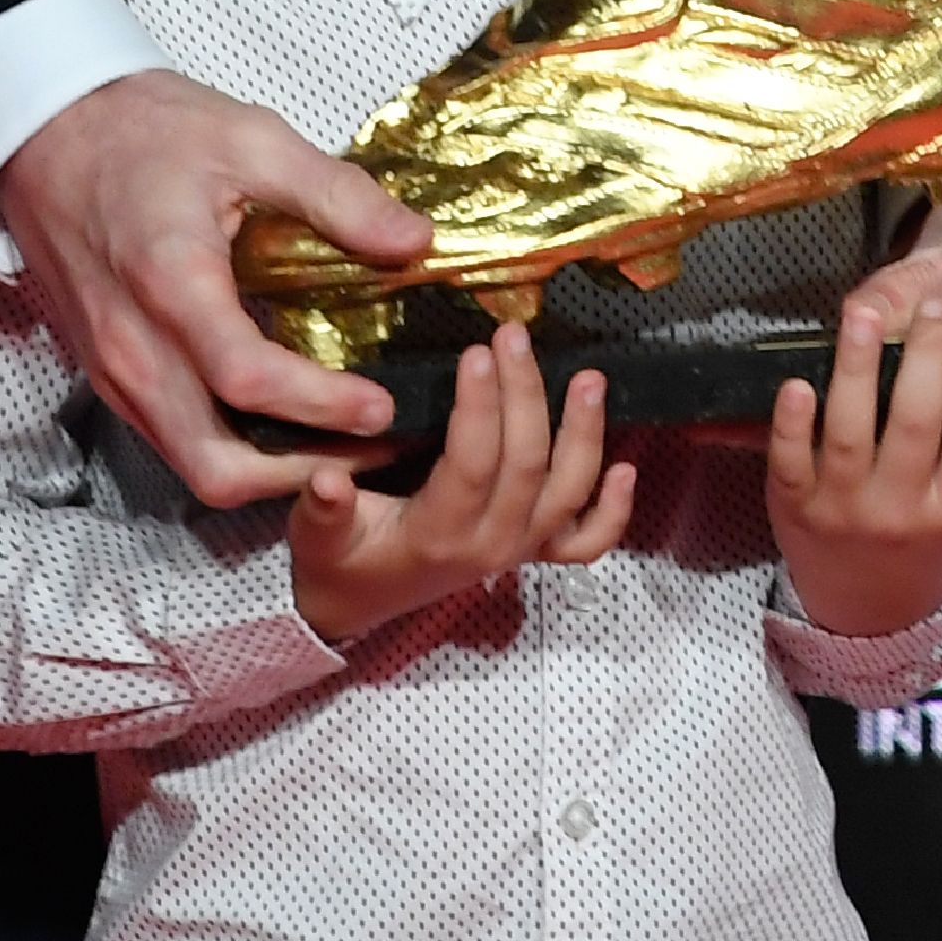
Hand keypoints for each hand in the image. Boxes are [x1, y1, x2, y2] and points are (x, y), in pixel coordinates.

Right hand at [0, 69, 431, 509]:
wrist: (47, 135)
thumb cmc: (145, 131)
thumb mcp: (251, 139)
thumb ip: (336, 194)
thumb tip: (415, 241)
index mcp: (170, 282)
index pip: (246, 379)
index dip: (322, 405)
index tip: (383, 405)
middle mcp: (133, 345)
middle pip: (216, 463)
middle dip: (302, 473)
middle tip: (373, 447)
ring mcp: (113, 370)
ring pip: (193, 467)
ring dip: (270, 474)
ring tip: (343, 446)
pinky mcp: (107, 376)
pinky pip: (172, 443)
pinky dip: (233, 453)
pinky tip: (285, 425)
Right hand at [287, 328, 631, 648]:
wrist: (356, 605)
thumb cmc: (337, 558)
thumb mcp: (315, 536)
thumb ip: (323, 509)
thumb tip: (325, 479)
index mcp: (438, 534)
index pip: (472, 463)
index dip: (480, 407)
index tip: (477, 351)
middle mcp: (490, 544)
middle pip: (527, 465)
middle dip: (526, 395)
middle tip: (516, 336)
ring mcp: (518, 550)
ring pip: (568, 493)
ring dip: (585, 435)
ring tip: (589, 377)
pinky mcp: (532, 552)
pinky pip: (586, 541)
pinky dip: (613, 510)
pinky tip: (627, 468)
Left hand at [768, 302, 941, 640]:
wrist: (867, 610)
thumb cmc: (938, 542)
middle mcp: (901, 512)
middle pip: (915, 422)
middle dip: (927, 356)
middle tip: (936, 306)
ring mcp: (843, 510)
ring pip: (849, 430)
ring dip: (856, 369)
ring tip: (866, 314)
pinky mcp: (793, 508)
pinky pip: (789, 461)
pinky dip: (791, 422)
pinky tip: (800, 380)